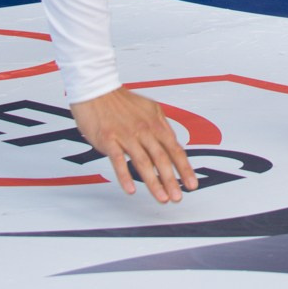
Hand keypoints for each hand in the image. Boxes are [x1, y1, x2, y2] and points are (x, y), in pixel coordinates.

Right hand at [69, 88, 198, 203]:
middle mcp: (144, 130)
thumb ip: (161, 127)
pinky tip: (131, 190)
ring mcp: (126, 135)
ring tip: (162, 198)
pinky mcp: (109, 139)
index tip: (191, 184)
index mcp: (156, 123)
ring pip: (143, 162)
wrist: (96, 90)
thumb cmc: (121, 101)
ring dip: (154, 182)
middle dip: (172, 180)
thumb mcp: (149, 109)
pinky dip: (125, 176)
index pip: (175, 149)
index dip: (185, 168)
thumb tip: (173, 144)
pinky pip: (118, 161)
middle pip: (162, 158)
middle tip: (178, 197)